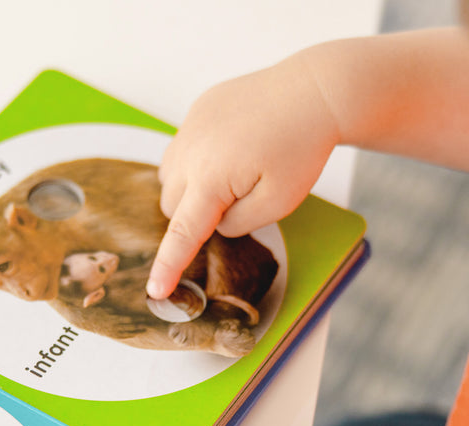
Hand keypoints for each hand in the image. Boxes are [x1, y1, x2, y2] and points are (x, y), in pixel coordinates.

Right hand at [148, 52, 340, 298]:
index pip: (182, 233)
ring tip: (231, 178)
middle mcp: (190, 151)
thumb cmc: (300, 150)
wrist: (313, 92)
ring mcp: (190, 126)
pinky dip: (196, 162)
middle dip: (193, 217)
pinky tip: (230, 153)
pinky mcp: (197, 110)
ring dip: (190, 190)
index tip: (155, 291)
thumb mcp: (277, 204)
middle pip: (171, 205)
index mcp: (211, 179)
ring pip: (171, 177)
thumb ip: (237, 224)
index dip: (168, 265)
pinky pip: (182, 149)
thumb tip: (213, 222)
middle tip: (236, 203)